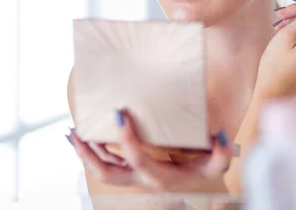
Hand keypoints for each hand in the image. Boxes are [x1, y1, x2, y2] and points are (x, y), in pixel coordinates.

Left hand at [68, 109, 232, 191]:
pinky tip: (87, 138)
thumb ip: (222, 153)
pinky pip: (108, 164)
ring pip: (103, 170)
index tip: (120, 114)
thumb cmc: (205, 168)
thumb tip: (219, 136)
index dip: (127, 138)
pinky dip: (95, 152)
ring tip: (73, 134)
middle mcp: (143, 180)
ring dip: (86, 153)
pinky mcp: (132, 171)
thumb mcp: (217, 163)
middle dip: (89, 154)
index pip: (138, 158)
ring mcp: (135, 177)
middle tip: (77, 133)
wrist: (199, 181)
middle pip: (108, 172)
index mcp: (161, 177)